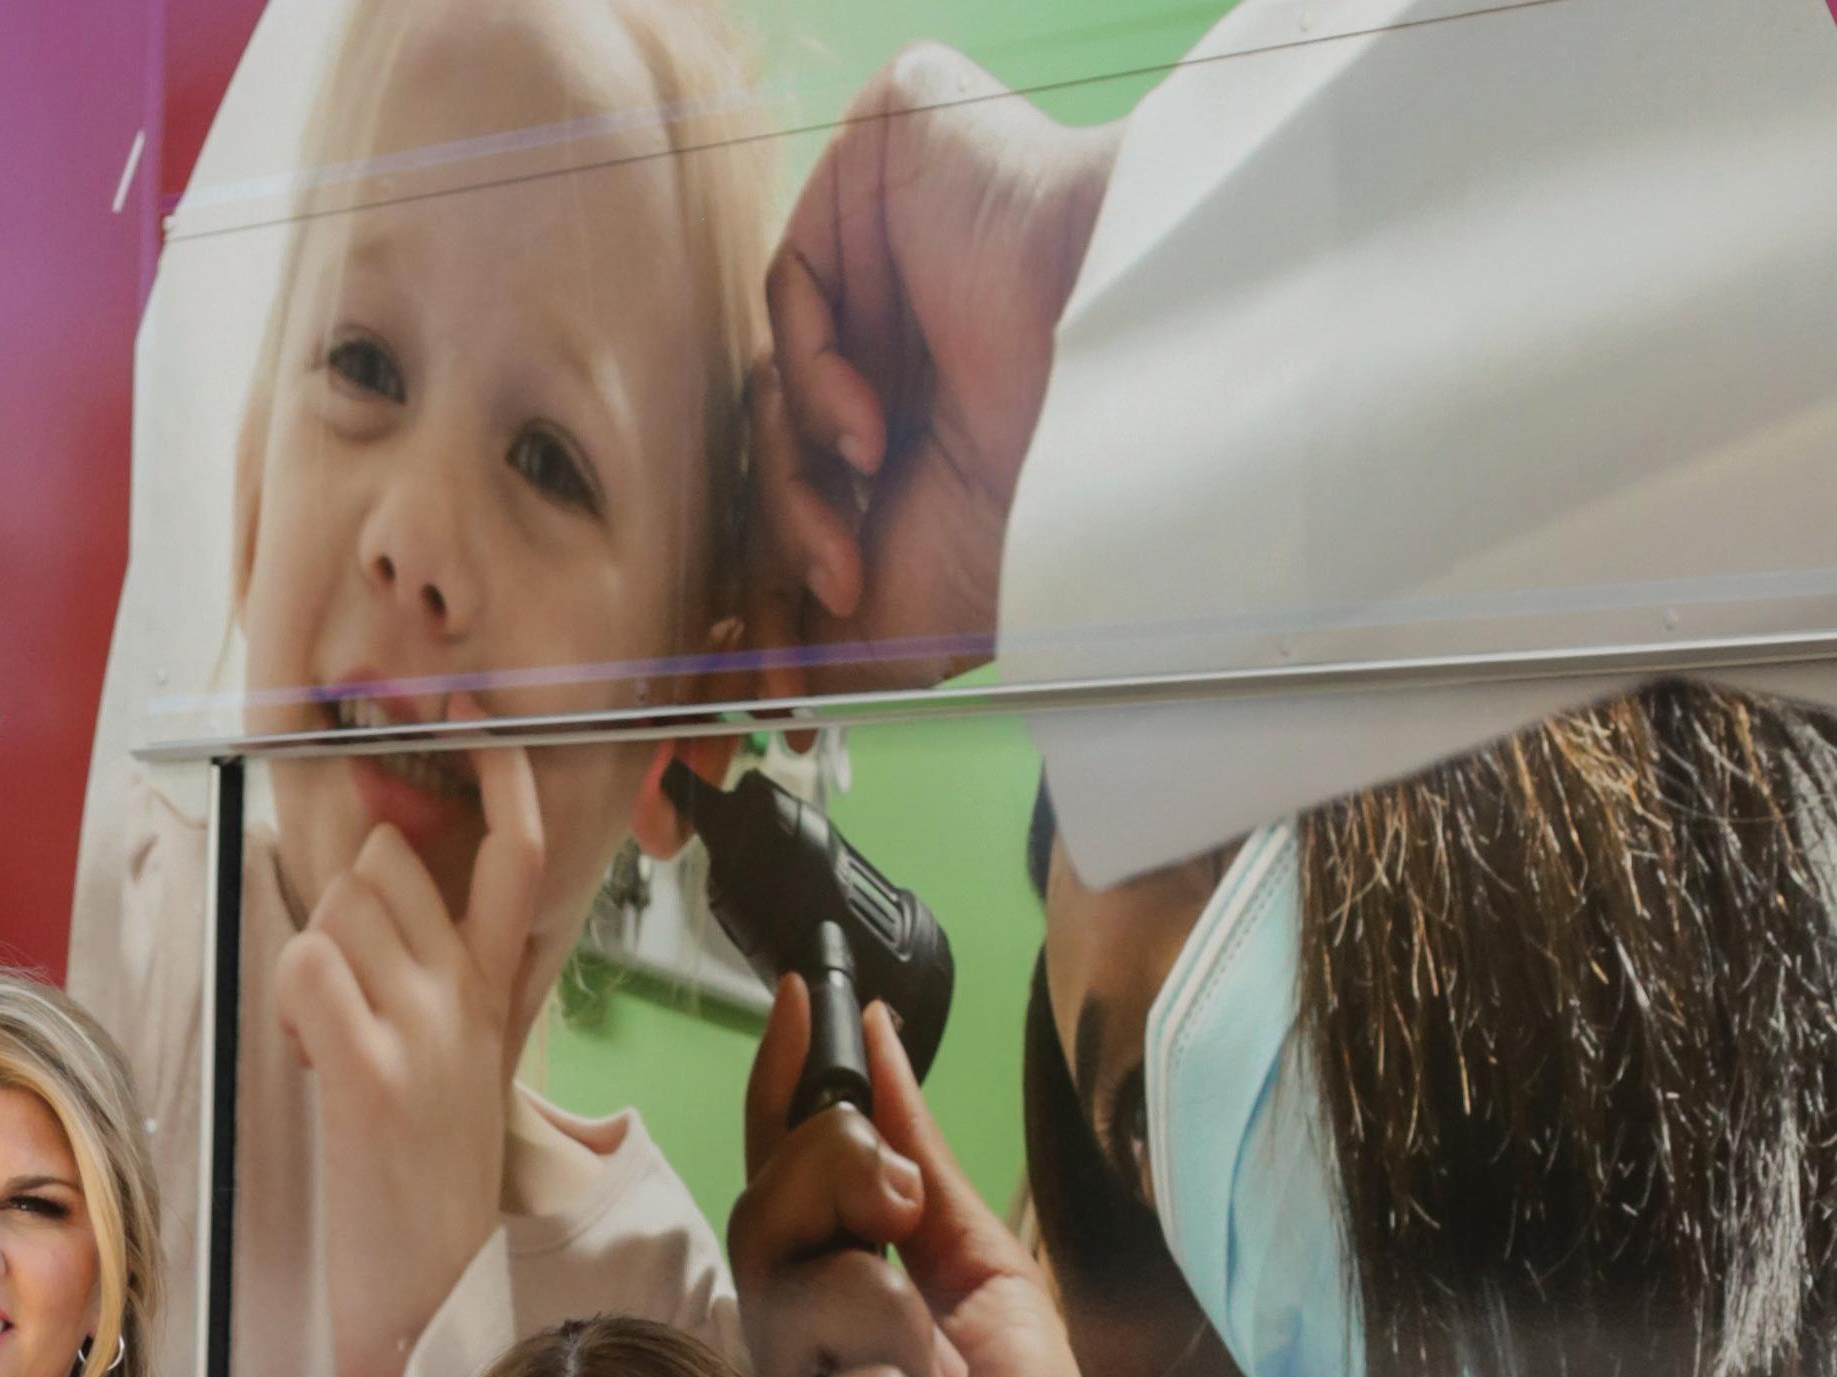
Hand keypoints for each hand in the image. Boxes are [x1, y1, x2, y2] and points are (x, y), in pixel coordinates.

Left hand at [272, 742, 548, 1376]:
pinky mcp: (373, 1071)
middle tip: (337, 990)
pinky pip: (307, 962)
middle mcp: (469, 1000)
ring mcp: (425, 1031)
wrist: (428, 1297)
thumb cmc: (425, 1191)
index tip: (479, 728)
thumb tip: (381, 908)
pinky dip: (288, 998)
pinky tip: (306, 1057)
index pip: (517, 856)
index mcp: (494, 998)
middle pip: (389, 860)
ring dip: (308, 953)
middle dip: (341, 901)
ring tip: (321, 1036)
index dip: (505, 779)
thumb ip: (438, 990)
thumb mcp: (459, 1076)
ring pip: (340, 902)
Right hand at [728, 978, 969, 1376]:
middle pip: (766, 1216)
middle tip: (898, 1209)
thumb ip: (926, 1180)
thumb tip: (880, 1050)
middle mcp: (789, 1361)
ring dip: (902, 1341)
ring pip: (796, 1300)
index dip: (786, 1090)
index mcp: (842, 1309)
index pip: (786, 1182)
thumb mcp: (996, 1294)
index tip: (813, 996)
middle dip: (841, 1182)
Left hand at [748, 49, 1116, 665]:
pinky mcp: (874, 171)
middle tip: (822, 611)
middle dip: (784, 554)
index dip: (771, 592)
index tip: (756, 690)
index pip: (804, 495)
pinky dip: (811, 387)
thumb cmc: (1049, 498)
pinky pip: (791, 295)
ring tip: (854, 552)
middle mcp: (901, 335)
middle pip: (780, 446)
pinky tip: (870, 436)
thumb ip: (827, 646)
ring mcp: (886, 254)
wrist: (1127, 391)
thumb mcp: (917, 614)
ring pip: (775, 385)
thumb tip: (755, 699)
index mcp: (924, 421)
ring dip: (800, 493)